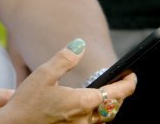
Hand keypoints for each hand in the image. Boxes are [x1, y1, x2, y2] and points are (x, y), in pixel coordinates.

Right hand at [0, 40, 136, 123]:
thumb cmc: (27, 102)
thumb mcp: (44, 74)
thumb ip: (64, 59)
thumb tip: (80, 45)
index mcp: (81, 102)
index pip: (115, 94)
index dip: (127, 84)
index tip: (132, 76)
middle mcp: (84, 119)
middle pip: (113, 109)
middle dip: (120, 96)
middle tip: (123, 83)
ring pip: (103, 118)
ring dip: (109, 106)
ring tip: (108, 94)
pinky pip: (91, 123)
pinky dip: (96, 114)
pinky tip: (88, 107)